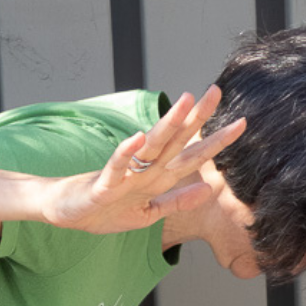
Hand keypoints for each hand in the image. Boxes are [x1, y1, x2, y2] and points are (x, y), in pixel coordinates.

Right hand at [41, 85, 246, 233]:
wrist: (65, 213)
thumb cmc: (105, 211)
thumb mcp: (148, 214)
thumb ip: (176, 202)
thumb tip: (208, 189)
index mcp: (157, 177)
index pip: (192, 155)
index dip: (217, 141)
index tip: (240, 124)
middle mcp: (145, 170)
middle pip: (176, 141)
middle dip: (197, 118)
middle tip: (217, 91)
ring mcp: (125, 175)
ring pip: (150, 147)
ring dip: (168, 125)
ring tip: (184, 102)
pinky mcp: (104, 185)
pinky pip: (116, 167)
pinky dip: (126, 153)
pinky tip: (138, 138)